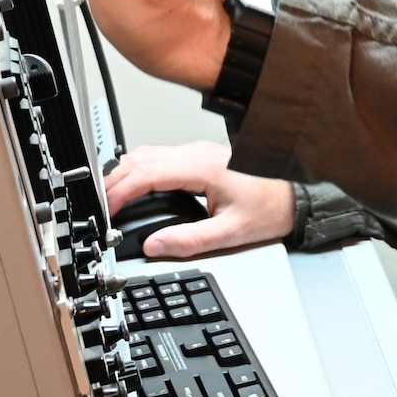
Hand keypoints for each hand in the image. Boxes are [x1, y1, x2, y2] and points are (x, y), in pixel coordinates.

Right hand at [105, 141, 296, 257]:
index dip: (119, 191)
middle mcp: (199, 153)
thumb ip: (189, 241)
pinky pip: (161, 156)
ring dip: (126, 173)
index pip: (147, 173)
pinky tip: (137, 187)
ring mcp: (200, 151)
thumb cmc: (271, 208)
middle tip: (98, 206)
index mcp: (203, 168)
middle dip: (114, 181)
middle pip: (141, 158)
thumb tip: (154, 245)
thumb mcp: (231, 233)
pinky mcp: (202, 156)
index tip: (105, 209)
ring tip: (111, 198)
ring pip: (149, 153)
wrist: (297, 195)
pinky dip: (141, 170)